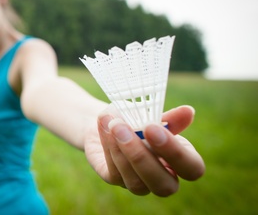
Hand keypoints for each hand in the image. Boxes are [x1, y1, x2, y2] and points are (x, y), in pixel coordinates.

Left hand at [84, 105, 204, 196]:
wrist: (109, 119)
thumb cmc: (137, 117)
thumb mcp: (152, 114)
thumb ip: (169, 118)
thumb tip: (188, 111)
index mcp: (180, 160)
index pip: (192, 168)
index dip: (175, 153)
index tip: (152, 128)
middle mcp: (162, 178)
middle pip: (165, 186)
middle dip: (145, 158)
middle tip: (128, 129)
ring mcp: (139, 183)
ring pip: (136, 183)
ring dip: (124, 151)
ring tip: (114, 124)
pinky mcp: (114, 180)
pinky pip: (114, 173)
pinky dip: (109, 148)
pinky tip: (106, 127)